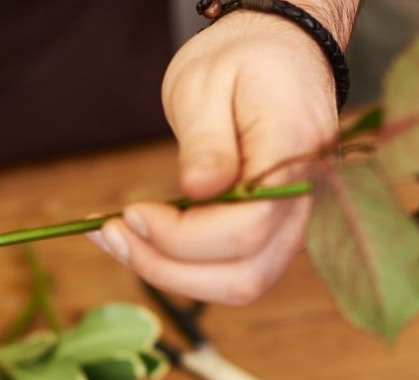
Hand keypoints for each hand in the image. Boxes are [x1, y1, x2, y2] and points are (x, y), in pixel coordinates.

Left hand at [90, 12, 339, 304]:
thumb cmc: (242, 62)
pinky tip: (140, 242)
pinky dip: (183, 268)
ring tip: (116, 240)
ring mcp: (295, 225)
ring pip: (241, 285)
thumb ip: (206, 140)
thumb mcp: (206, 82)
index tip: (133, 213)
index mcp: (294, 151)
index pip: (248, 225)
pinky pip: (233, 271)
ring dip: (172, 276)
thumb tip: (199, 190)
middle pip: (245, 273)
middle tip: (111, 233)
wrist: (280, 56)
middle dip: (168, 266)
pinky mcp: (274, 236)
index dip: (184, 235)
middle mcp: (307, 200)